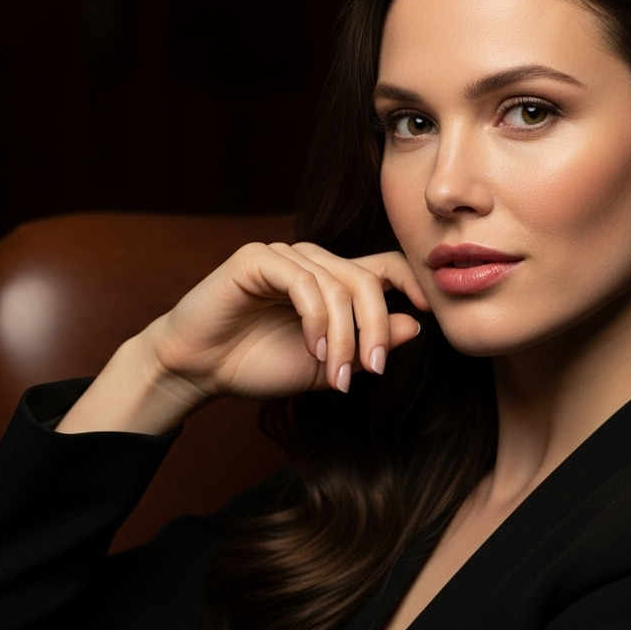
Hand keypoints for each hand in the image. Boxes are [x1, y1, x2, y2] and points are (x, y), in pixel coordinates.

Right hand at [55, 242, 429, 434]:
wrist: (200, 370)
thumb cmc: (257, 365)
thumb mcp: (325, 366)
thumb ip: (365, 349)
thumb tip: (415, 326)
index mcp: (331, 282)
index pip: (385, 267)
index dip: (412, 282)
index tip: (430, 312)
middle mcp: (312, 262)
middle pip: (366, 280)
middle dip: (375, 328)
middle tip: (372, 369)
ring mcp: (284, 256)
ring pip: (338, 285)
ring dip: (343, 335)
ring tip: (335, 373)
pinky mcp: (257, 258)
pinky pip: (302, 281)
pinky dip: (316, 319)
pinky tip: (314, 348)